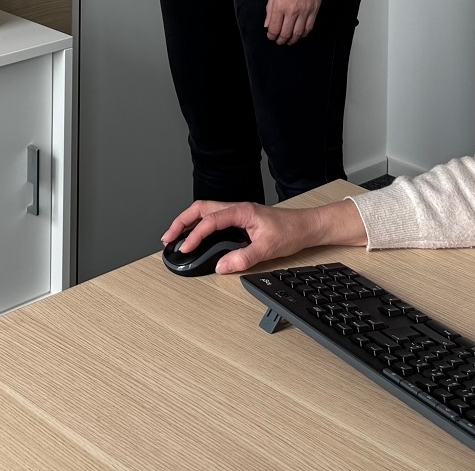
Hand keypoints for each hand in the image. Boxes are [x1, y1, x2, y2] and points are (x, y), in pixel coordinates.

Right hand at [160, 197, 366, 274]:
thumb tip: (221, 266)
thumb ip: (243, 258)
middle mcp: (237, 209)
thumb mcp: (267, 249)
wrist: (307, 227)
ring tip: (175, 236)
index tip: (184, 248)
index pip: (210, 221)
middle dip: (181, 222)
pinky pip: (213, 218)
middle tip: (168, 237)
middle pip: (200, 209)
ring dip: (188, 222)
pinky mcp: (240, 219)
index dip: (194, 235)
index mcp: (241, 211)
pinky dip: (199, 225)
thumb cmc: (291, 232)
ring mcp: (237, 213)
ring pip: (205, 211)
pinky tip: (196, 236)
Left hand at [264, 0, 325, 44]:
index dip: (272, 35)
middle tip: (279, 41)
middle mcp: (292, 10)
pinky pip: (310, 27)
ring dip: (293, 40)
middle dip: (281, 40)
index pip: (274, 28)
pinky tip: (300, 34)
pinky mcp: (315, 9)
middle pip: (286, 33)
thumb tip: (267, 24)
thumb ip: (270, 8)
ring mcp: (305, 11)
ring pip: (298, 33)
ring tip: (289, 41)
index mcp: (279, 5)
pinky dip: (304, 33)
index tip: (271, 36)